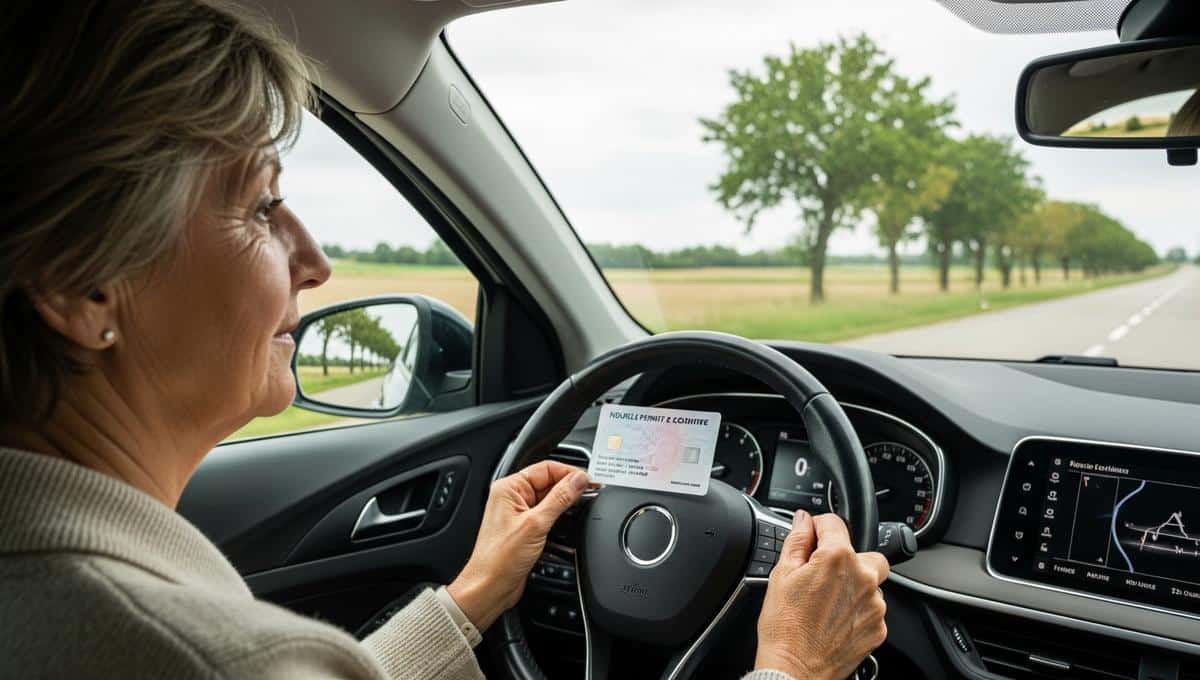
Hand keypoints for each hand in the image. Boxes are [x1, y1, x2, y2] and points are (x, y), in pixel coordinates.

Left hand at [447, 461, 589, 631]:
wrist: (489, 588)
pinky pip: (548, 517)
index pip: (546, 468)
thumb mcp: (535, 524)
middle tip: (590, 495)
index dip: (570, 472)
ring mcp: (519, 515)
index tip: (589, 481)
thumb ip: (560, 499)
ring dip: (566, 505)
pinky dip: (560, 520)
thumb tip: (578, 480)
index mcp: (509, 488)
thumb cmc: (499, 559)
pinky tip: (570, 526)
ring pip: (551, 501)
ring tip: (582, 510)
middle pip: (549, 483)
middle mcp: (513, 498)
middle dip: (570, 489)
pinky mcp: (526, 530)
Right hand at [754, 512, 888, 679]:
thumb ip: (797, 539)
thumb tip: (804, 520)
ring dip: (853, 584)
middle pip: (862, 552)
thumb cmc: (784, 627)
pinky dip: (857, 608)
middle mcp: (863, 577)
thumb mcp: (781, 574)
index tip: (810, 537)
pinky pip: (872, 607)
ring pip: (870, 581)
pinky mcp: (879, 626)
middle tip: (820, 575)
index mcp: (837, 558)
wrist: (795, 670)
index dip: (817, 527)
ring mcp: (874, 604)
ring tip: (825, 601)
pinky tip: (834, 618)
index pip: (834, 523)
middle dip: (843, 558)